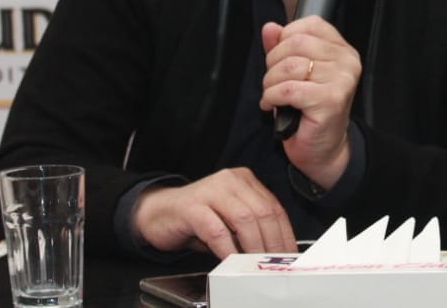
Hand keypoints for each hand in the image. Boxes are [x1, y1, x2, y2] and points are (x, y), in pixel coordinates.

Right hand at [131, 168, 296, 258]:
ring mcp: (210, 190)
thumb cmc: (197, 219)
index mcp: (244, 181)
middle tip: (275, 264)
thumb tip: (274, 252)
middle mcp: (230, 180)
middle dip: (273, 242)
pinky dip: (227, 248)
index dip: (284, 233)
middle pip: (262, 212)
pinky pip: (216, 230)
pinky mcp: (192, 206)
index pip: (273, 207)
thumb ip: (251, 228)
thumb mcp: (229, 220)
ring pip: (244, 218)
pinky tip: (231, 261)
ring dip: (254, 246)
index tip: (289, 255)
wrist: (157, 213)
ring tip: (256, 264)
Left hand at [260, 16, 361, 188]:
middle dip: (273, 62)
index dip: (285, 39)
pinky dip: (272, 97)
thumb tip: (270, 28)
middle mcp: (347, 61)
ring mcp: (342, 80)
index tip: (280, 59)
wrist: (323, 150)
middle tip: (273, 81)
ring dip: (270, 83)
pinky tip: (273, 106)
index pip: (309, 25)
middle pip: (296, 43)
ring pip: (289, 66)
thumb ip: (282, 48)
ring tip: (273, 95)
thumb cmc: (309, 112)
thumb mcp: (295, 73)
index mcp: (342, 50)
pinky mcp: (330, 100)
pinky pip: (288, 89)